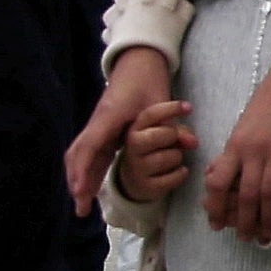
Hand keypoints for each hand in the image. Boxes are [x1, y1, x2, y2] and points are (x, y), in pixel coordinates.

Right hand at [68, 47, 175, 212]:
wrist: (136, 61)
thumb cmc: (146, 80)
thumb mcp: (162, 101)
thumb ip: (173, 125)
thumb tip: (192, 144)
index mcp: (108, 117)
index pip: (90, 147)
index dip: (84, 171)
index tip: (81, 193)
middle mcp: (97, 122)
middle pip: (79, 155)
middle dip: (80, 182)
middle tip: (82, 209)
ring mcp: (96, 124)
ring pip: (80, 154)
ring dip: (81, 178)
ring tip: (83, 203)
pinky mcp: (101, 127)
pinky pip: (89, 151)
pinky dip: (87, 168)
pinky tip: (90, 185)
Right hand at [116, 99, 197, 205]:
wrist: (135, 180)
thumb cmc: (154, 150)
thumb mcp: (163, 135)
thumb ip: (179, 131)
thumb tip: (193, 141)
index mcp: (135, 129)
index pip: (150, 115)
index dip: (170, 109)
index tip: (188, 107)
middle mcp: (132, 147)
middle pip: (159, 135)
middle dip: (173, 136)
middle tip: (174, 141)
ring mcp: (137, 168)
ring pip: (168, 157)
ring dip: (177, 157)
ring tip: (173, 157)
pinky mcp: (145, 186)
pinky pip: (171, 178)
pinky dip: (180, 174)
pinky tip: (178, 171)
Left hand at [203, 51, 270, 243]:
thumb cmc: (266, 103)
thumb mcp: (241, 126)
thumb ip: (232, 153)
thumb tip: (216, 176)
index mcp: (235, 145)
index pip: (219, 182)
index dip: (215, 206)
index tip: (216, 223)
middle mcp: (254, 151)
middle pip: (246, 195)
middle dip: (244, 222)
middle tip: (245, 239)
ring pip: (270, 195)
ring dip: (268, 220)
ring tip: (267, 236)